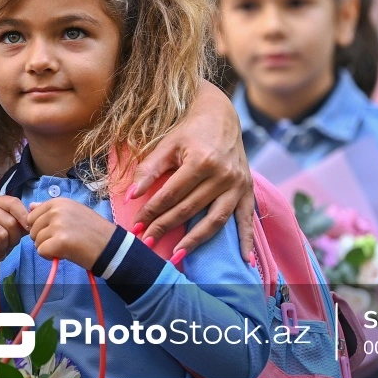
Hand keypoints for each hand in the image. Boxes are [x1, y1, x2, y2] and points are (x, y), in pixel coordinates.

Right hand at [0, 197, 30, 267]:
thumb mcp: (12, 229)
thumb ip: (23, 219)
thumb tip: (35, 208)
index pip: (13, 203)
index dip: (24, 217)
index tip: (28, 230)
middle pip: (10, 222)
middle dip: (13, 240)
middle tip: (6, 245)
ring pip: (0, 234)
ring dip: (2, 248)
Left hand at [27, 198, 118, 271]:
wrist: (110, 246)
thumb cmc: (92, 231)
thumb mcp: (72, 213)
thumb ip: (51, 210)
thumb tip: (30, 206)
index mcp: (59, 202)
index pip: (32, 215)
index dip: (41, 227)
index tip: (56, 232)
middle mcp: (57, 210)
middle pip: (32, 228)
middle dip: (43, 238)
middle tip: (61, 241)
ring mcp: (58, 225)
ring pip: (36, 241)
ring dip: (47, 247)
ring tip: (65, 247)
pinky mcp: (60, 241)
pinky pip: (41, 251)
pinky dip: (49, 256)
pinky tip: (63, 254)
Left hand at [131, 81, 253, 255]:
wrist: (221, 117)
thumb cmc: (190, 131)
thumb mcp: (167, 144)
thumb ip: (148, 169)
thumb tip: (130, 195)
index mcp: (201, 161)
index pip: (171, 194)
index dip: (151, 211)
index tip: (136, 226)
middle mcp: (222, 174)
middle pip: (189, 209)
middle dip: (165, 227)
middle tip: (146, 243)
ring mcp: (237, 184)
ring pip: (214, 220)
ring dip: (195, 241)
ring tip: (176, 256)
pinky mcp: (247, 190)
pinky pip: (247, 219)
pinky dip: (246, 240)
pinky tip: (244, 261)